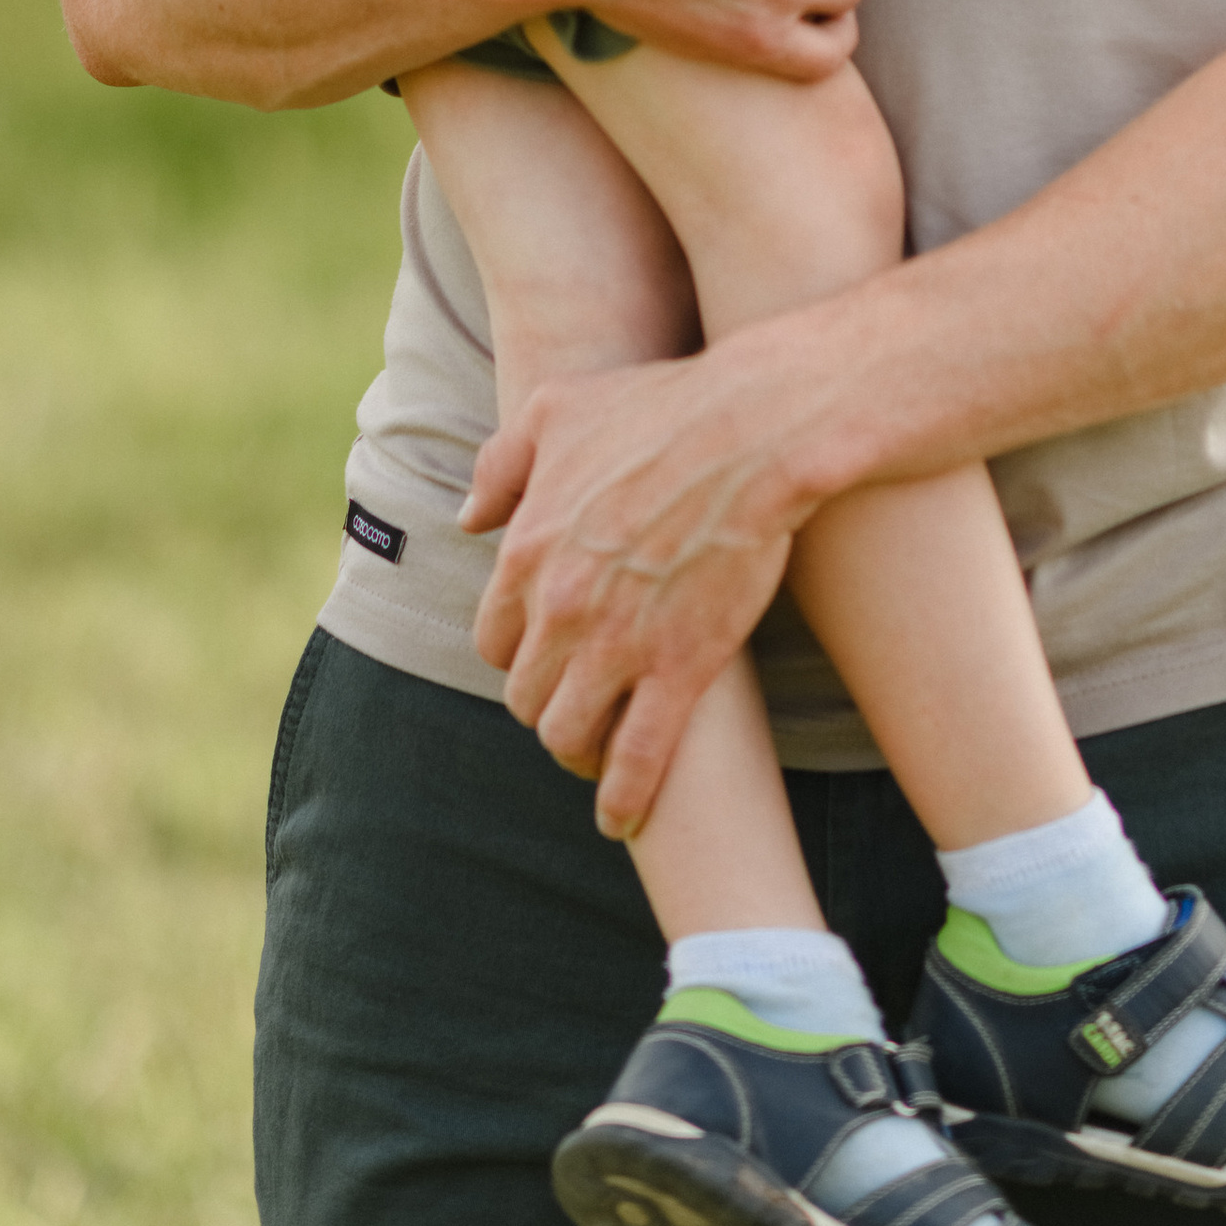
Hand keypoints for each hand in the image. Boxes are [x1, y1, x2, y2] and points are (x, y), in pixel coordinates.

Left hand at [463, 336, 816, 832]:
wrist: (754, 428)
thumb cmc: (660, 406)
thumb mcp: (556, 408)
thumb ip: (502, 465)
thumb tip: (470, 517)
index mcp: (528, 549)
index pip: (493, 638)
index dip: (517, 652)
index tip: (545, 653)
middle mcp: (561, 607)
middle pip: (526, 694)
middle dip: (546, 701)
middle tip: (577, 700)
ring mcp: (619, 644)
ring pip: (567, 735)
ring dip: (577, 750)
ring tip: (597, 751)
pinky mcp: (681, 669)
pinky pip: (637, 761)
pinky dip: (623, 799)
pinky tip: (621, 818)